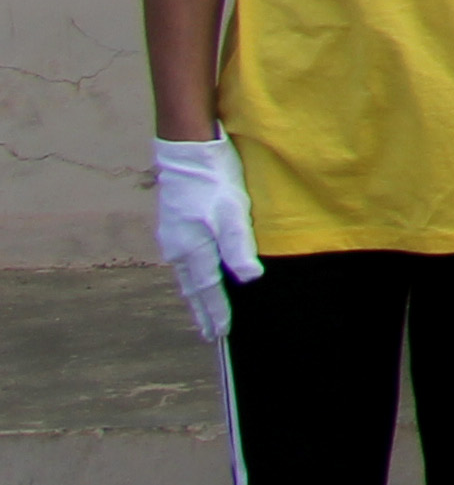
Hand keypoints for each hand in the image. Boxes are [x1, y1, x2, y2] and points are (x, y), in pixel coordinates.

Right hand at [151, 135, 260, 343]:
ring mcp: (172, 236)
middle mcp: (177, 249)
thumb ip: (239, 246)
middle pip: (192, 288)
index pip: (207, 290)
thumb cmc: (213, 180)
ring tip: (202, 311)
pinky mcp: (174, 224)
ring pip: (186, 275)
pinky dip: (191, 276)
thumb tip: (250, 279)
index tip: (221, 333)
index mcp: (192, 250)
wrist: (187, 150)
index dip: (216, 312)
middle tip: (208, 334)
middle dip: (202, 311)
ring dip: (195, 295)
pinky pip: (183, 261)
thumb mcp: (232, 212)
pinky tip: (196, 275)